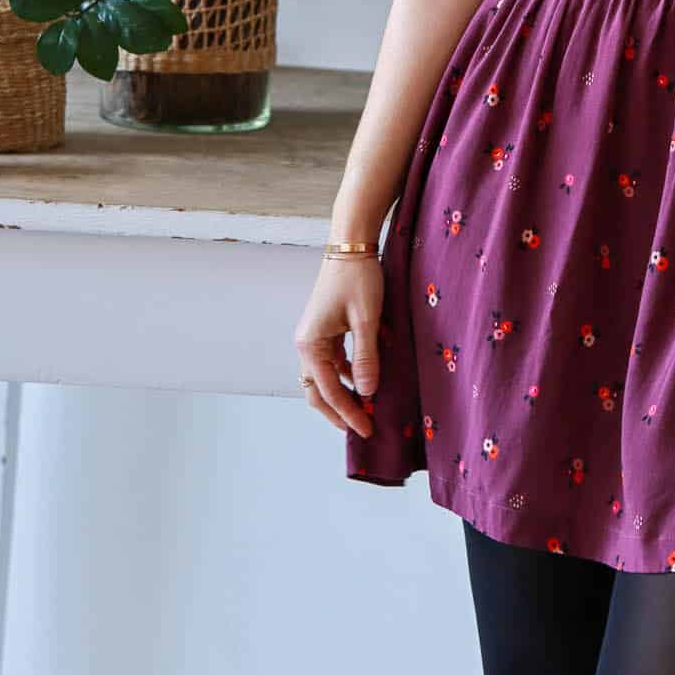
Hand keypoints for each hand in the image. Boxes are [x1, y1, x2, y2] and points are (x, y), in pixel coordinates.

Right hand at [292, 256, 382, 438]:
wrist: (351, 243)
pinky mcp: (326, 328)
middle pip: (317, 390)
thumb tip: (367, 393)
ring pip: (325, 377)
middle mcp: (307, 342)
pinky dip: (347, 375)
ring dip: (343, 394)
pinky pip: (334, 361)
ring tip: (366, 409)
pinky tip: (366, 380)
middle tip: (361, 429)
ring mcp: (315, 335)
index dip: (348, 414)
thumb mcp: (366, 320)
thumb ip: (366, 358)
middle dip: (338, 411)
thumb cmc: (358, 278)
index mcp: (310, 344)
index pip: (329, 391)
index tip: (366, 431)